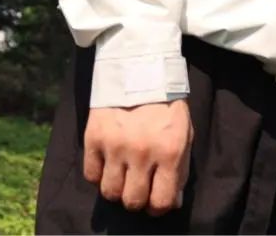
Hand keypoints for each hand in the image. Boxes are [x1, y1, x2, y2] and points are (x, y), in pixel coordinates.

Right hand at [83, 99, 193, 215]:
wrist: (139, 69)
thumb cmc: (166, 105)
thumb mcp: (183, 133)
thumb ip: (180, 169)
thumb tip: (173, 202)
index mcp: (169, 151)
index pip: (161, 201)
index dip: (158, 207)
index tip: (155, 199)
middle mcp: (142, 152)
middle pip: (132, 201)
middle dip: (137, 198)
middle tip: (138, 186)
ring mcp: (115, 145)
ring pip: (109, 192)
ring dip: (117, 187)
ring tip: (123, 173)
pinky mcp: (94, 137)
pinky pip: (91, 175)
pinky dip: (99, 174)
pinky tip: (108, 161)